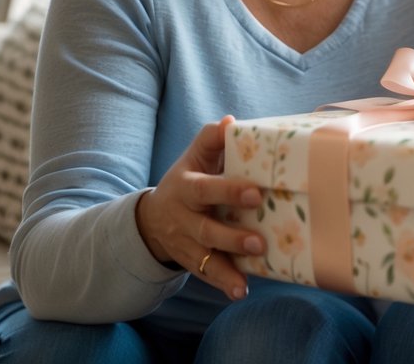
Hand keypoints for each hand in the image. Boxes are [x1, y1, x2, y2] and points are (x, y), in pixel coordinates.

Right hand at [134, 115, 265, 300]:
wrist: (154, 217)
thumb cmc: (189, 178)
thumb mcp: (195, 155)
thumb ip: (213, 138)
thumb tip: (233, 123)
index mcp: (187, 187)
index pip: (207, 188)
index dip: (230, 190)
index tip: (257, 193)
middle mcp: (184, 218)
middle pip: (206, 229)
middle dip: (232, 237)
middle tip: (259, 241)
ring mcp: (186, 243)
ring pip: (205, 258)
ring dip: (227, 269)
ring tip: (248, 278)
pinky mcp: (191, 261)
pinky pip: (205, 274)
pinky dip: (222, 283)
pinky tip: (240, 291)